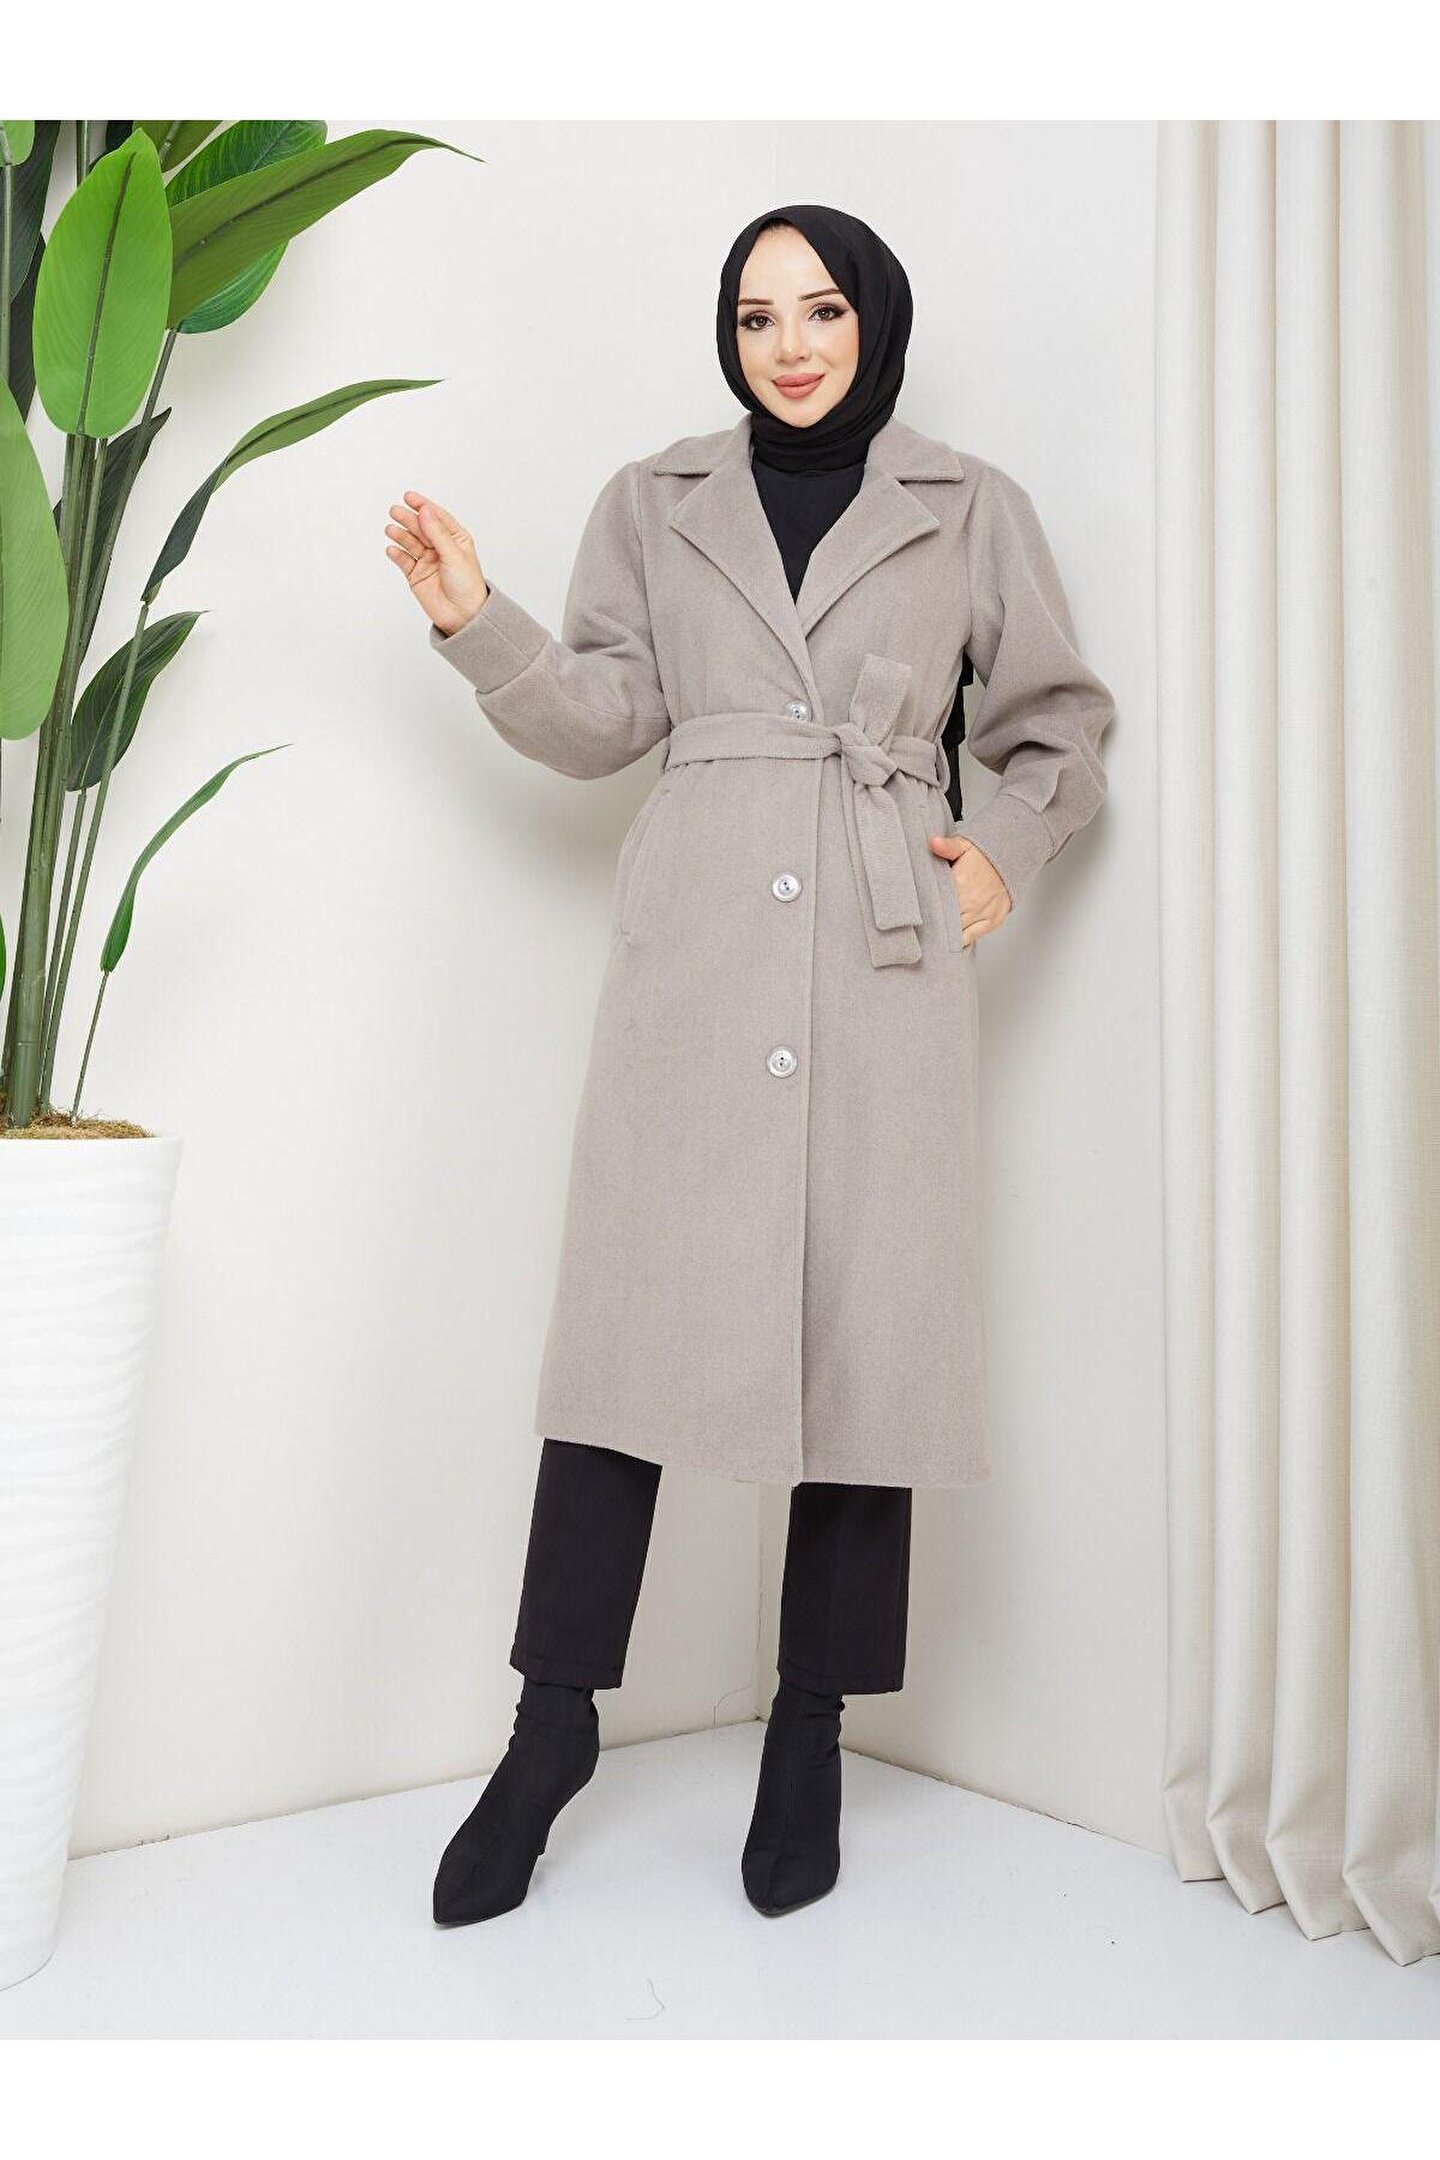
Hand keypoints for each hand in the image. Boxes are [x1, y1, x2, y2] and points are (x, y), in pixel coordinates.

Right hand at [384, 490, 489, 634]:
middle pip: (420, 527)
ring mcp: (427, 560)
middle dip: (408, 519)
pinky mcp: (416, 575)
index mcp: (455, 539)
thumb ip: (437, 533)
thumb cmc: (467, 586)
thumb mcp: (454, 555)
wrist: (464, 616)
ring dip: (400, 535)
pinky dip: (397, 554)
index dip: (423, 506)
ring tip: (391, 530)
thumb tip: (425, 511)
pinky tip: (392, 549)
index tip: (409, 497)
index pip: (437, 517)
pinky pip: (404, 560)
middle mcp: (440, 547)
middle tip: (395, 511)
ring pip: (410, 542)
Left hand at [927, 831, 1011, 947]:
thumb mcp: (965, 845)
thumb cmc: (985, 856)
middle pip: (945, 921)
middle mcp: (971, 902)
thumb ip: (947, 846)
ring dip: (946, 934)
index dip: (926, 911)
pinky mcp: (992, 922)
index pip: (937, 903)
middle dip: (935, 924)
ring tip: (935, 935)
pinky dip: (960, 940)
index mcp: (961, 883)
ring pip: (957, 933)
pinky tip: (951, 939)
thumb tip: (933, 842)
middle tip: (924, 926)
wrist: (1012, 861)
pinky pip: (971, 938)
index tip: (919, 913)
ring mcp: (982, 914)